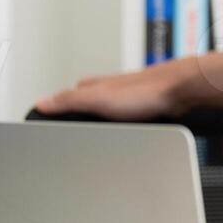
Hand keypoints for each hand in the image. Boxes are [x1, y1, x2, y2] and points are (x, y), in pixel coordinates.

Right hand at [34, 59, 192, 120]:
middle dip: (79, 119)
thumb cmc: (146, 91)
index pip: (65, 98)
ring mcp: (127, 98)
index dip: (56, 110)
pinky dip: (123, 127)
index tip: (47, 120)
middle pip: (85, 105)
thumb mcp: (98, 99)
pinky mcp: (144, 107)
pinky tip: (126, 132)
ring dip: (102, 123)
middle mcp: (109, 89)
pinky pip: (127, 119)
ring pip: (107, 112)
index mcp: (93, 86)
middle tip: (70, 132)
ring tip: (95, 135)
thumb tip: (41, 102)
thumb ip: (69, 100)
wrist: (182, 92)